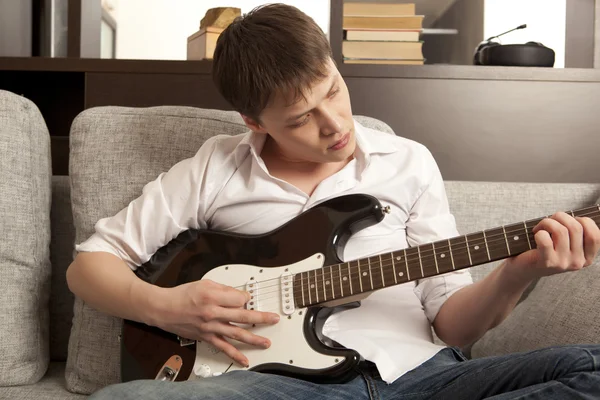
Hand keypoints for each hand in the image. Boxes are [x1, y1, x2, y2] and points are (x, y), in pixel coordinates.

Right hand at [148, 279, 279, 366]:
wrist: (163, 308)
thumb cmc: (182, 295)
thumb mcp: (205, 283)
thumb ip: (224, 289)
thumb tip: (239, 296)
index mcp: (213, 297)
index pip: (239, 298)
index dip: (246, 297)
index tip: (246, 298)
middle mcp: (213, 313)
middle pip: (243, 316)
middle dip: (261, 318)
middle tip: (274, 319)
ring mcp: (210, 327)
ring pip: (236, 334)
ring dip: (254, 339)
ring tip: (266, 342)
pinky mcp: (206, 337)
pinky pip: (223, 347)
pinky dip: (235, 355)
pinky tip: (245, 360)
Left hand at [505, 212, 599, 280]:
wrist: (523, 268)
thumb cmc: (543, 250)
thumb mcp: (565, 243)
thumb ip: (574, 232)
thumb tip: (576, 215)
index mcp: (586, 257)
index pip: (595, 235)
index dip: (583, 221)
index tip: (569, 220)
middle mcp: (578, 262)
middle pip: (576, 228)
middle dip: (560, 217)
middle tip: (548, 221)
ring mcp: (564, 263)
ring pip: (561, 231)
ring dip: (547, 222)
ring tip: (540, 227)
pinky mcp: (548, 263)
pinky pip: (546, 240)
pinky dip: (539, 232)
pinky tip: (536, 235)